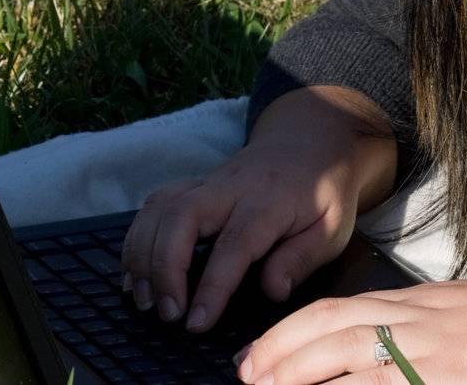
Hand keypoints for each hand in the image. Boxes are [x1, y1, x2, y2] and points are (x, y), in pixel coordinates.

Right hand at [119, 86, 397, 332]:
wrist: (308, 142)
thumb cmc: (321, 192)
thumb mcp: (331, 227)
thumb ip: (301, 258)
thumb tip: (273, 291)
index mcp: (268, 202)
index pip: (234, 245)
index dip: (212, 287)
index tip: (196, 324)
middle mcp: (230, 188)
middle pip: (182, 216)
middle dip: (164, 267)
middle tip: (165, 313)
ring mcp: (205, 183)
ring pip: (160, 208)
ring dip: (142, 254)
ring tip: (142, 299)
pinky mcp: (191, 185)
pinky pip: (153, 206)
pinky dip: (136, 239)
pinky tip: (135, 274)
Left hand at [233, 278, 466, 384]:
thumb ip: (427, 324)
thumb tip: (384, 341)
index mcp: (423, 304)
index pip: (339, 312)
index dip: (291, 334)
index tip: (258, 357)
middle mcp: (421, 326)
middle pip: (331, 336)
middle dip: (280, 358)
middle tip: (247, 380)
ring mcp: (435, 360)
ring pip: (352, 367)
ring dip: (305, 382)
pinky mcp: (450, 384)